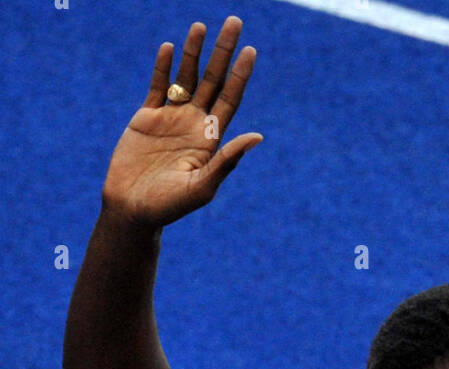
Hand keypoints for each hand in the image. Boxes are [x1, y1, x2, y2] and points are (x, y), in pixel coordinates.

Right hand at [101, 15, 261, 228]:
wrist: (133, 209)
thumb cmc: (170, 206)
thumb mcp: (202, 185)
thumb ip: (227, 160)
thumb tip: (258, 136)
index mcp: (211, 139)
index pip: (230, 99)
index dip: (240, 74)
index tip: (250, 51)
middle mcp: (194, 124)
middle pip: (212, 80)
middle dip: (223, 51)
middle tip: (234, 21)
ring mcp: (171, 118)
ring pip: (186, 77)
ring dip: (193, 51)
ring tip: (201, 26)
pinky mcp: (146, 118)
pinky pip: (158, 86)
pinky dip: (163, 68)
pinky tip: (170, 48)